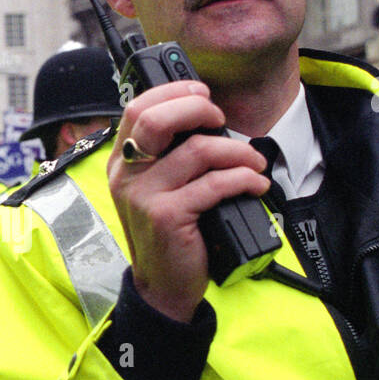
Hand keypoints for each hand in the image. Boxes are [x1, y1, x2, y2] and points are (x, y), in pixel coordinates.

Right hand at [109, 81, 269, 320]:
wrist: (163, 287)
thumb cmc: (169, 234)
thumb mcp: (158, 189)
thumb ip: (169, 155)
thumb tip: (206, 119)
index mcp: (122, 162)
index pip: (137, 108)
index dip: (172, 92)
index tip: (201, 93)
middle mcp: (126, 176)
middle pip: (157, 119)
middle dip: (199, 109)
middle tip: (222, 120)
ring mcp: (143, 196)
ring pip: (198, 151)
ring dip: (237, 153)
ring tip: (254, 164)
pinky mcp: (166, 216)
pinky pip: (214, 184)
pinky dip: (244, 180)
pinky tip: (255, 186)